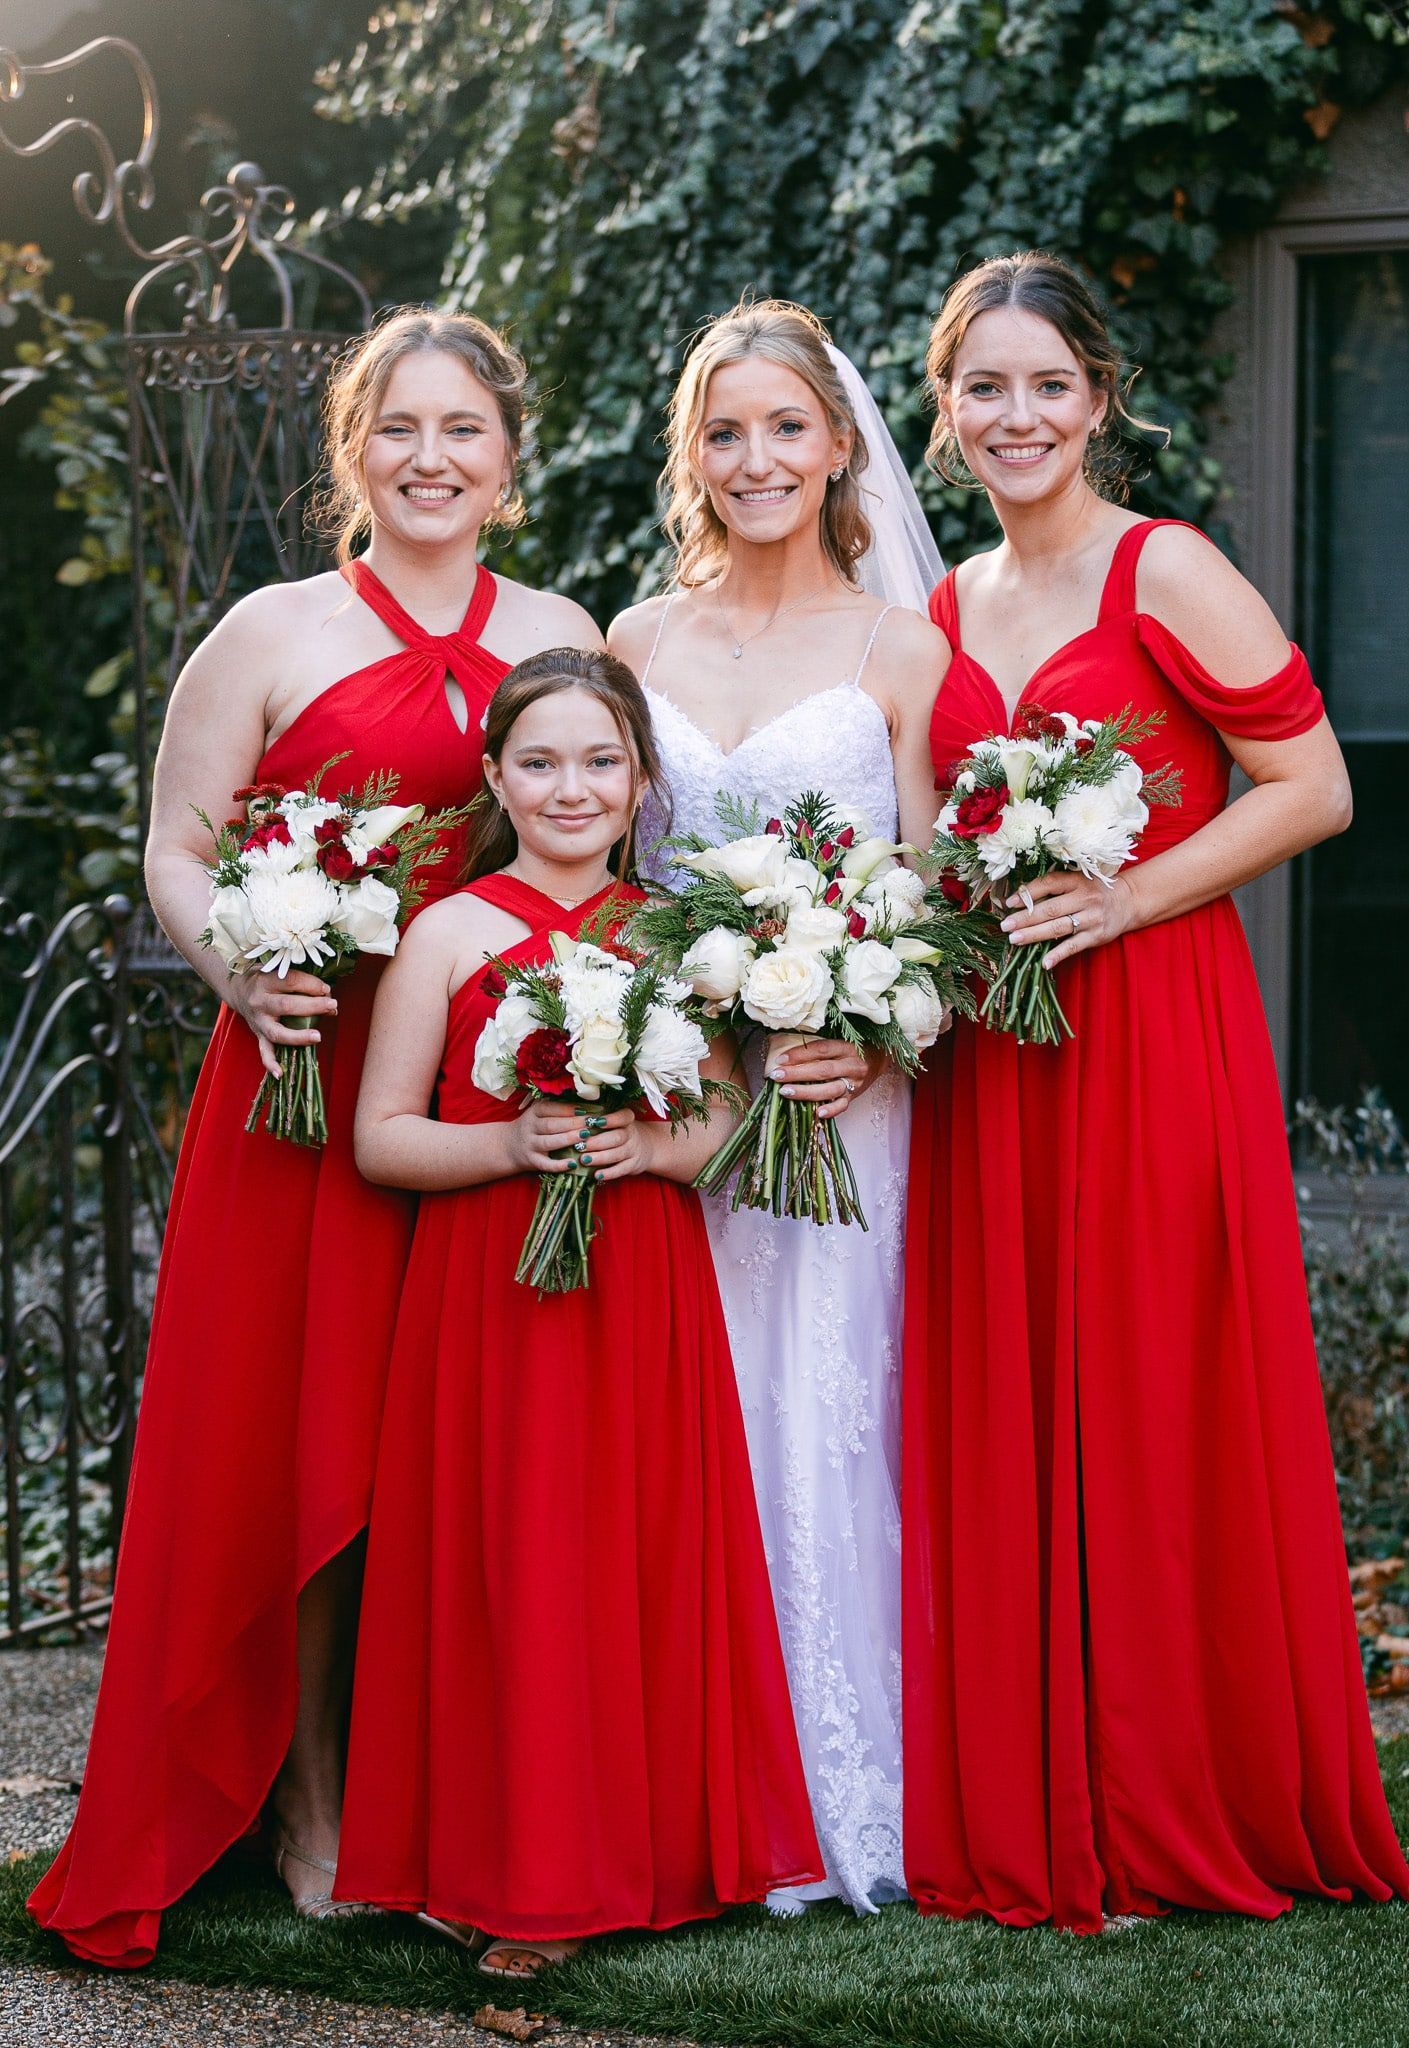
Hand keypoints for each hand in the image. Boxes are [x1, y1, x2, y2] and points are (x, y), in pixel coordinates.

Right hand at [227, 968, 338, 1079]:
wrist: (239, 988)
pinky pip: (264, 1052)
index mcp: (265, 981)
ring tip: (318, 1036)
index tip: (326, 988)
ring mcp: (258, 1021)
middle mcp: (259, 1002)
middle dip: (312, 1006)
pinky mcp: (258, 1035)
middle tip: (332, 1005)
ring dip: (299, 1036)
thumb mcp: (279, 972)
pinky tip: (280, 1074)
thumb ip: (302, 981)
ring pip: (277, 1032)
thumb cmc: (268, 979)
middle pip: (286, 1006)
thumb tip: (328, 997)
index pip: (290, 982)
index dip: (311, 985)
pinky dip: (271, 1064)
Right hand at [506, 1102, 646, 1180]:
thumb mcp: (538, 1113)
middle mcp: (530, 1127)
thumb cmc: (533, 1127)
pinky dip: (560, 1165)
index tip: (586, 1110)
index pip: (550, 1108)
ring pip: (549, 1142)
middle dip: (572, 1123)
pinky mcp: (532, 1161)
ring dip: (568, 1139)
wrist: (508, 1146)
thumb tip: (586, 1104)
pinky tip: (574, 1163)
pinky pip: (546, 1164)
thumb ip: (556, 1108)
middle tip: (591, 1123)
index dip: (568, 1109)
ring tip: (585, 1137)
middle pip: (552, 1124)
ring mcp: (530, 1145)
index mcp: (533, 1112)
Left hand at [768, 1037, 886, 1121]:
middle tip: (777, 1076)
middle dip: (797, 1073)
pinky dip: (830, 1110)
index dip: (800, 1053)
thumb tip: (778, 1042)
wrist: (878, 1060)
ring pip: (830, 1089)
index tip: (780, 1059)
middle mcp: (851, 1065)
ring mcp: (853, 1083)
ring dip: (806, 1092)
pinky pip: (842, 1106)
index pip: (821, 1049)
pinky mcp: (854, 1097)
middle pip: (823, 1070)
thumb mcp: (837, 1043)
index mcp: (846, 1047)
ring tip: (786, 1092)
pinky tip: (816, 1113)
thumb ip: (814, 1046)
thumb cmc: (850, 1050)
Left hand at [999, 871, 1137, 969]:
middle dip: (1025, 918)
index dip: (1028, 893)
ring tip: (1015, 939)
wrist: (1127, 901)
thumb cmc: (1094, 891)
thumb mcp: (1078, 881)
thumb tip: (1020, 897)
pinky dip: (1058, 955)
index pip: (1049, 884)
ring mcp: (1091, 918)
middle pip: (1050, 909)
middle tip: (1005, 925)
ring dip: (1034, 934)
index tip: (1009, 902)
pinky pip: (1074, 946)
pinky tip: (1044, 962)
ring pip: (1058, 927)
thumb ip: (1055, 887)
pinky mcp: (1096, 936)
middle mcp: (1084, 898)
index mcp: (1077, 881)